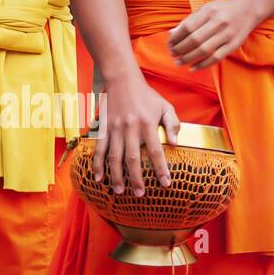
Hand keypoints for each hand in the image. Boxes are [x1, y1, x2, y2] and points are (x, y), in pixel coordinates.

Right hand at [94, 73, 180, 195]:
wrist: (122, 79)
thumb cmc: (146, 95)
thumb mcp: (164, 106)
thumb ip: (173, 124)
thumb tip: (176, 144)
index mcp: (147, 124)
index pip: (156, 151)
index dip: (161, 169)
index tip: (166, 183)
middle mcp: (130, 128)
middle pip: (133, 159)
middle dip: (136, 179)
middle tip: (140, 194)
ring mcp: (115, 129)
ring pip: (114, 157)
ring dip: (116, 176)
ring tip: (119, 191)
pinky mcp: (104, 129)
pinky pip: (99, 149)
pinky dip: (98, 165)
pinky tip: (98, 178)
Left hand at [168, 0, 273, 69]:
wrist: (247, 9)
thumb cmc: (222, 10)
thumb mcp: (205, 9)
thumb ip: (189, 21)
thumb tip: (172, 34)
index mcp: (209, 11)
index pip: (188, 27)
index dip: (176, 38)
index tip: (170, 44)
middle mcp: (219, 22)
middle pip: (195, 40)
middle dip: (180, 50)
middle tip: (173, 54)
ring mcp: (227, 34)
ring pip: (204, 50)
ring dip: (189, 59)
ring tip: (179, 62)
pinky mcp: (233, 45)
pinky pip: (216, 58)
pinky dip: (203, 64)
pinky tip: (193, 67)